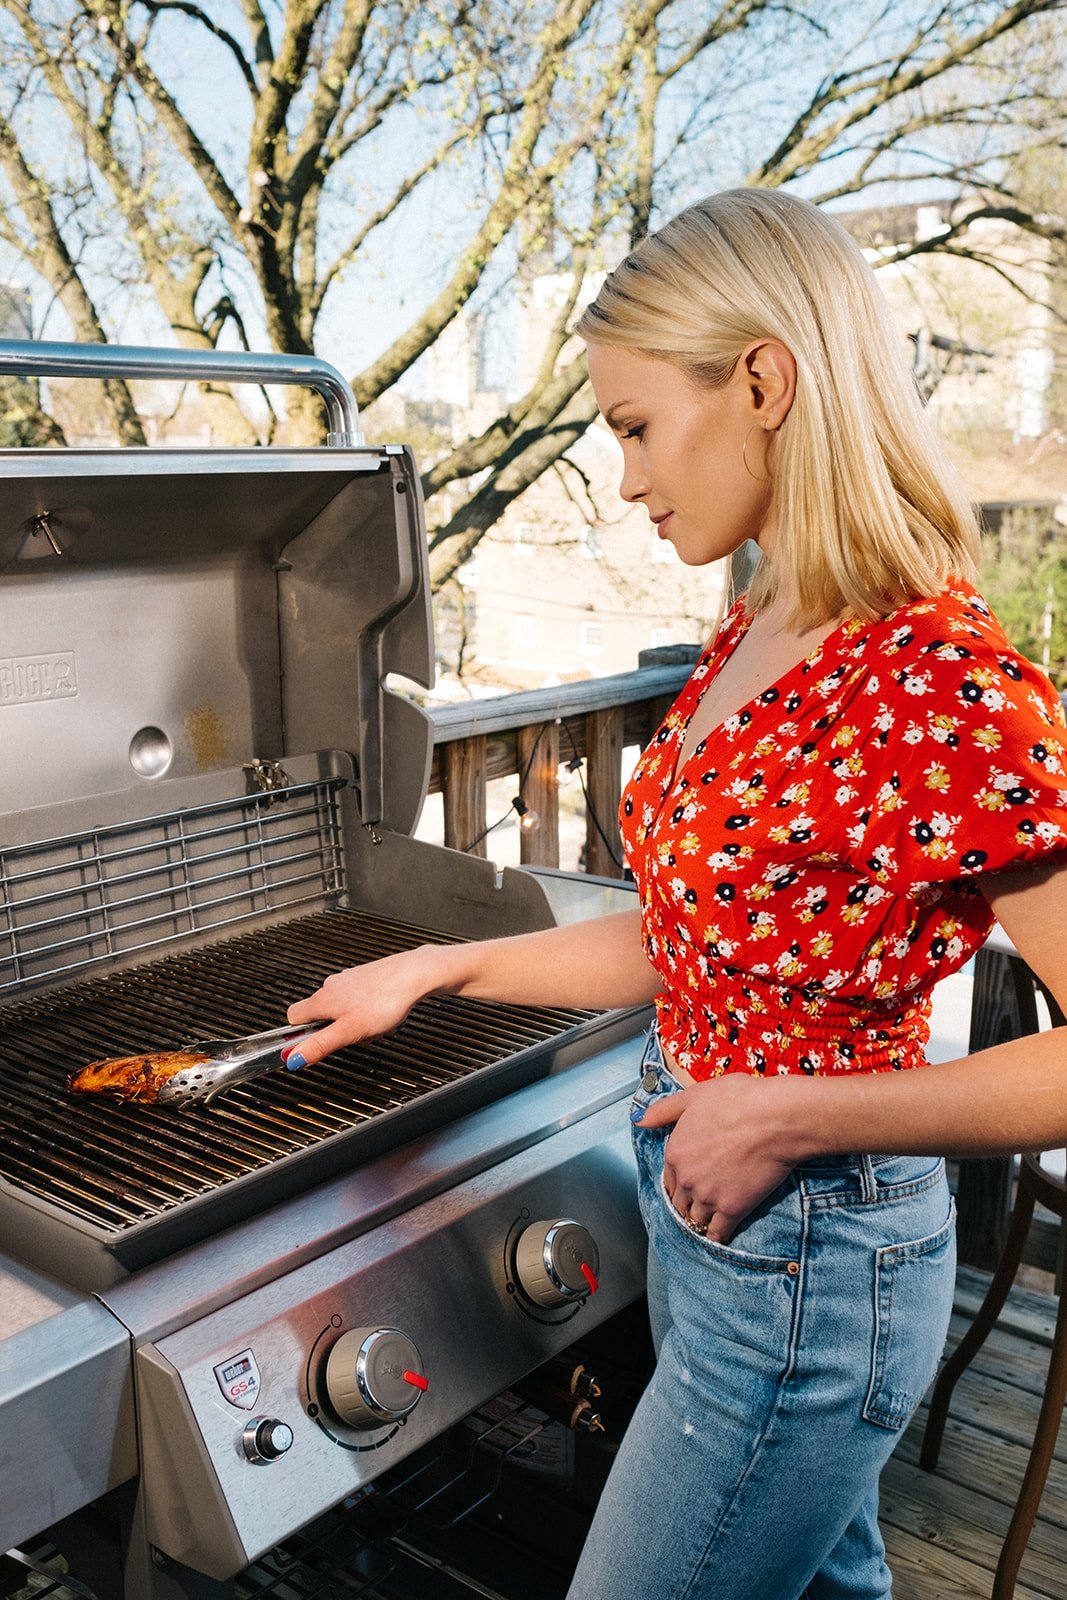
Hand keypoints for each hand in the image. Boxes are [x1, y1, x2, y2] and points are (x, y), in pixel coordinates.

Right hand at [284, 946, 446, 1068]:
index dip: (301, 1033)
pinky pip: (362, 1001)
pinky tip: (386, 1013)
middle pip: (322, 1016)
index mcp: (322, 999)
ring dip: (357, 1022)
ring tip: (377, 1024)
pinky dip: (371, 1011)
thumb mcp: (348, 1032)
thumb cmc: (384, 1001)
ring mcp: (350, 980)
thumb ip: (319, 1046)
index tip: (315, 1042)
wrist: (413, 975)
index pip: (293, 1017)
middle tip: (357, 1035)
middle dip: (338, 1031)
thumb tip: (292, 1058)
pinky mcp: (367, 977)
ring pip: (344, 1009)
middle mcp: (332, 986)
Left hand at [637, 1073, 805, 1242]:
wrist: (774, 1118)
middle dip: (687, 1204)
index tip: (688, 1186)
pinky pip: (717, 1233)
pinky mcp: (732, 1209)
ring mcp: (707, 1196)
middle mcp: (687, 1178)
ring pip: (695, 1219)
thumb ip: (663, 1110)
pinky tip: (720, 1236)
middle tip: (698, 1205)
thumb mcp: (693, 1096)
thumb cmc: (738, 1101)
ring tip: (708, 1221)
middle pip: (680, 1203)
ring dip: (700, 1221)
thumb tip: (638, 1119)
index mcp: (675, 1152)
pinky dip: (716, 1236)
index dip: (679, 1183)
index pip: (669, 1179)